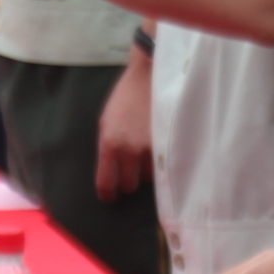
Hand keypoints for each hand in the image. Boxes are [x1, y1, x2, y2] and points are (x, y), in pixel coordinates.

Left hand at [96, 48, 153, 200]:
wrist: (149, 76)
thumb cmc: (124, 99)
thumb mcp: (105, 123)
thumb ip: (107, 149)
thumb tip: (110, 174)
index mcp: (109, 144)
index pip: (106, 184)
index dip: (108, 195)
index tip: (110, 197)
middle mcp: (129, 149)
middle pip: (129, 186)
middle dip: (128, 181)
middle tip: (129, 172)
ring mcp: (151, 147)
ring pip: (148, 178)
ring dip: (146, 170)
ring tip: (146, 154)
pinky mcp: (168, 143)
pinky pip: (163, 165)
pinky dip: (160, 162)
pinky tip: (158, 150)